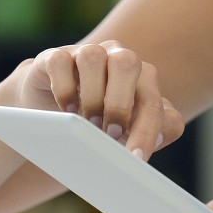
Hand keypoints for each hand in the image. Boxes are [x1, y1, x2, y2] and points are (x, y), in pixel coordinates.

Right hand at [18, 40, 183, 160]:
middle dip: (120, 104)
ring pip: (93, 57)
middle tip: (111, 135)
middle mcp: (117, 58)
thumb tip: (159, 138)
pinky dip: (64, 88)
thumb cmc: (103, 121)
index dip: (148, 131)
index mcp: (143, 77)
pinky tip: (67, 111)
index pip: (153, 101)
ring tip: (88, 125)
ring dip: (92, 95)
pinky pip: (60, 62)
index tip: (136, 158)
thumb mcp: (132, 129)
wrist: (56, 110)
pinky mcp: (54, 57)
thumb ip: (156, 131)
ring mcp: (86, 54)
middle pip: (127, 63)